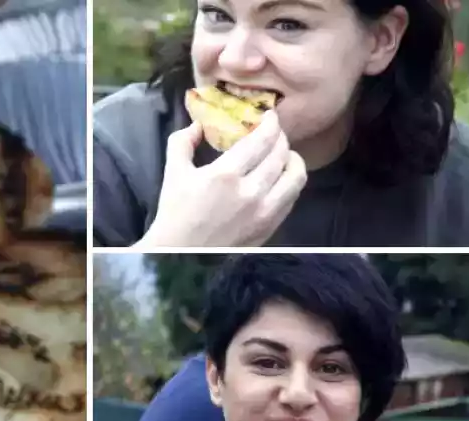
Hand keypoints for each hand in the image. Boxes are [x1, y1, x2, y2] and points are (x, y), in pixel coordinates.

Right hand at [137, 111, 307, 247]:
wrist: (179, 255)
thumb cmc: (174, 214)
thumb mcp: (173, 173)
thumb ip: (183, 141)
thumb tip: (198, 124)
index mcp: (225, 175)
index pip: (262, 139)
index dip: (271, 123)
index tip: (270, 117)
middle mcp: (250, 192)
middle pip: (281, 154)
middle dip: (281, 138)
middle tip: (274, 133)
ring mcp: (263, 212)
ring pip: (296, 176)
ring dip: (293, 160)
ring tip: (283, 156)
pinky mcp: (269, 228)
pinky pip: (291, 198)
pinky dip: (290, 184)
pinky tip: (280, 180)